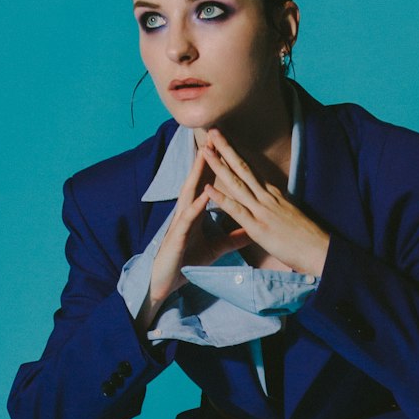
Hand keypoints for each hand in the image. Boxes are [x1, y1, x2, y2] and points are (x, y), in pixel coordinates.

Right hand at [141, 145, 250, 326]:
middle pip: (198, 180)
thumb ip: (233, 237)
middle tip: (214, 138)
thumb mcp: (217, 248)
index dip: (218, 167)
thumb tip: (251, 230)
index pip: (208, 183)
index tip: (228, 148)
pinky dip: (197, 205)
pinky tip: (204, 194)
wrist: (167, 281)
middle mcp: (187, 212)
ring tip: (206, 155)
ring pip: (190, 192)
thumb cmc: (189, 261)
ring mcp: (181, 222)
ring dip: (198, 173)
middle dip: (206, 160)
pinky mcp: (177, 236)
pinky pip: (188, 218)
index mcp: (197, 212)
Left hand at [201, 130, 329, 275]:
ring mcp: (263, 211)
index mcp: (275, 195)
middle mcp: (268, 197)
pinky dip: (221, 198)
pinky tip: (207, 187)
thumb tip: (272, 202)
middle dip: (226, 149)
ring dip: (219, 165)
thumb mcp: (291, 216)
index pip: (252, 170)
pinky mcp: (259, 228)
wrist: (322, 251)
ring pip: (237, 183)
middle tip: (213, 131)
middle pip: (243, 168)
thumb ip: (278, 207)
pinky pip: (237, 210)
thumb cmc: (308, 239)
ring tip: (205, 150)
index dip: (237, 155)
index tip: (224, 141)